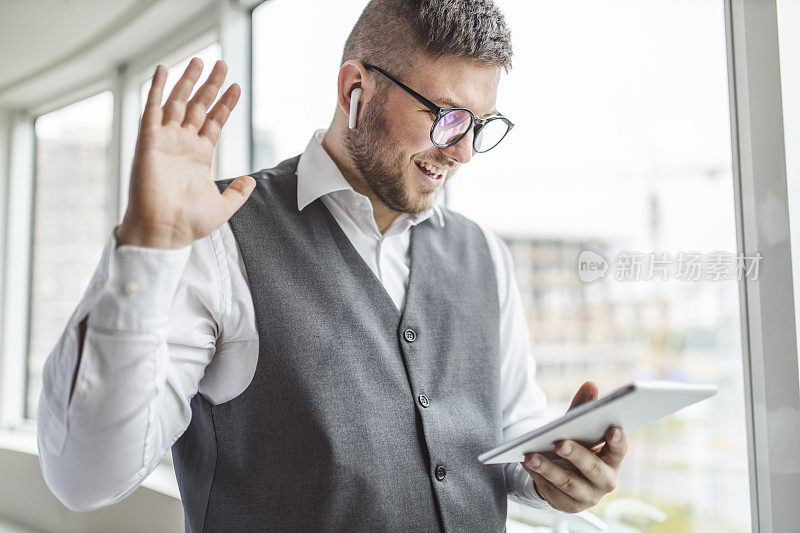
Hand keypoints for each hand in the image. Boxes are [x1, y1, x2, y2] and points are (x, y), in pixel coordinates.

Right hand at [116, 58, 255, 248]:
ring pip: (178, 102)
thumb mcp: (224, 206)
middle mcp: (183, 144)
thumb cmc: (189, 223)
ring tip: (200, 60)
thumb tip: (251, 180)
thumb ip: (238, 192)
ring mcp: (166, 140)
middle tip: (222, 64)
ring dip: (188, 81)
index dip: (225, 104)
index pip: (214, 122)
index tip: (235, 87)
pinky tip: (164, 69)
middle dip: (210, 85)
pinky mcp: (149, 140)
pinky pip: (153, 108)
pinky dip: (157, 88)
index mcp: (200, 156)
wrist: (165, 231)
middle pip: (198, 106)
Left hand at [521, 381, 627, 512]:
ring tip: (529, 455)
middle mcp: (606, 480)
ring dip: (548, 469)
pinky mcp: (569, 505)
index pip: (620, 450)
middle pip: (593, 469)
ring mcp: (588, 496)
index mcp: (613, 458)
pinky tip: (526, 464)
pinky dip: (538, 478)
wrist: (565, 474)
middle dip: (576, 455)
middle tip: (559, 443)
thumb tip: (590, 384)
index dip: (618, 441)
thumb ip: (584, 408)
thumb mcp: (579, 427)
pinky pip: (553, 493)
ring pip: (568, 483)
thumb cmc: (577, 445)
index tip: (612, 429)